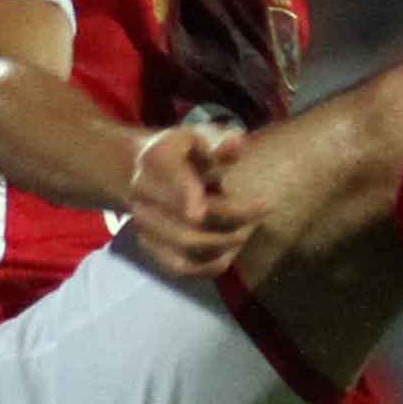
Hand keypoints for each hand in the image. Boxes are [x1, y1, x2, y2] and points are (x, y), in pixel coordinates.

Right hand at [123, 116, 254, 278]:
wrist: (140, 170)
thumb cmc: (182, 152)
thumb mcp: (198, 136)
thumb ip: (218, 141)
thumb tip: (236, 144)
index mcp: (157, 160)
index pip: (173, 180)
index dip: (186, 197)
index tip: (200, 214)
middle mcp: (144, 192)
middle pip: (186, 216)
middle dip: (231, 216)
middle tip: (262, 209)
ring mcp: (144, 221)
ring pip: (184, 244)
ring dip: (223, 242)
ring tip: (247, 231)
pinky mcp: (150, 244)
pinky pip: (178, 265)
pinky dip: (206, 266)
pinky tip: (228, 257)